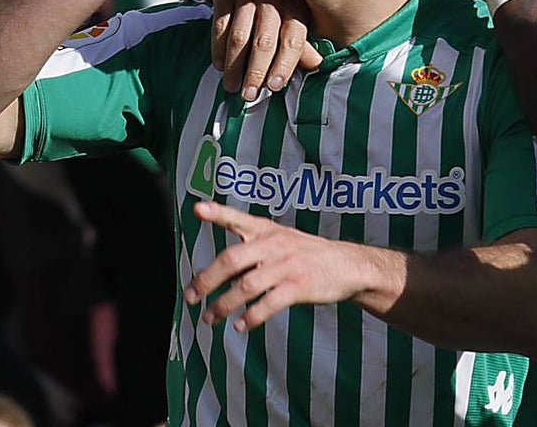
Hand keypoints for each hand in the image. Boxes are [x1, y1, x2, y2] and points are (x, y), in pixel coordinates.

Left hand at [183, 201, 372, 331]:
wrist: (347, 265)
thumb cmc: (305, 253)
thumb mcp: (280, 240)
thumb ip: (250, 251)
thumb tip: (214, 273)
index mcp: (266, 230)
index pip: (237, 218)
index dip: (217, 213)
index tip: (196, 210)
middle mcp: (274, 244)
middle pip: (232, 260)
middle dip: (206, 280)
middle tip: (190, 296)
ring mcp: (287, 265)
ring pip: (246, 286)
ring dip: (223, 305)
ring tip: (209, 318)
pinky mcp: (299, 287)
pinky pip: (268, 304)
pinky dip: (251, 317)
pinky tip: (240, 326)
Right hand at [211, 0, 321, 99]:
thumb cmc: (267, 7)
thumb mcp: (287, 21)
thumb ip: (299, 44)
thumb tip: (317, 65)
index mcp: (295, 4)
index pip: (293, 38)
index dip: (285, 65)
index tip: (274, 87)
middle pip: (265, 41)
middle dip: (256, 72)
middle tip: (248, 96)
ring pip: (240, 36)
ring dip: (234, 66)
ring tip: (231, 86)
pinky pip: (220, 26)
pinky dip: (218, 49)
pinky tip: (218, 66)